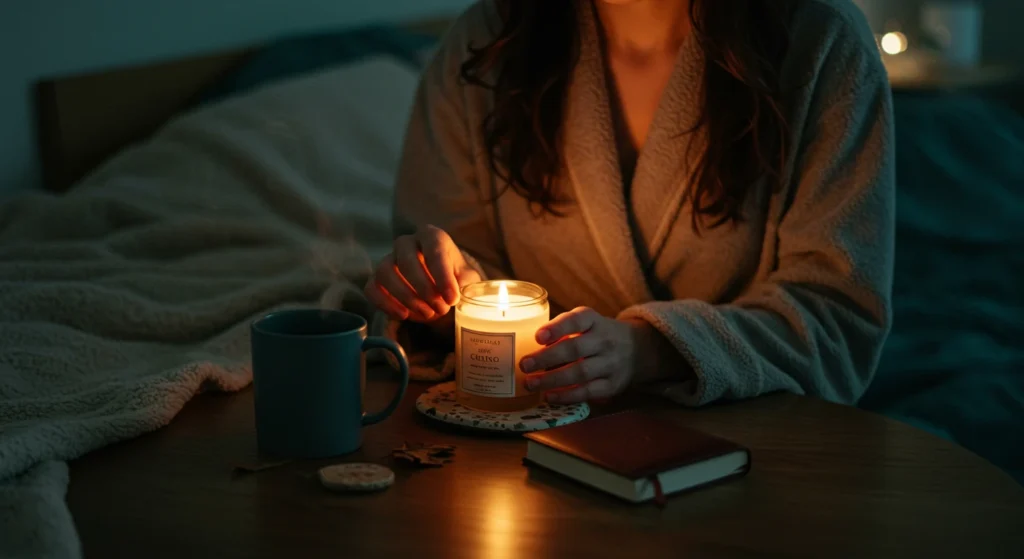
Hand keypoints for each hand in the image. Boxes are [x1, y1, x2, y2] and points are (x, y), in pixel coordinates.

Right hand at [365, 225, 480, 322]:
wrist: (440, 294)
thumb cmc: (455, 282)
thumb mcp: (467, 281)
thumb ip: (466, 284)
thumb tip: (460, 291)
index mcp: (432, 237)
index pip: (434, 248)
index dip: (442, 275)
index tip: (452, 299)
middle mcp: (407, 243)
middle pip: (406, 260)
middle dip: (424, 289)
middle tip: (441, 308)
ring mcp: (388, 260)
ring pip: (385, 272)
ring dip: (406, 297)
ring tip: (427, 314)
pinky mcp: (376, 279)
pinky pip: (371, 288)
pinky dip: (386, 304)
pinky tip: (404, 315)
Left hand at [519, 307, 645, 403]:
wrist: (637, 349)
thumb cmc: (597, 335)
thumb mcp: (586, 323)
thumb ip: (562, 330)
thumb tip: (527, 344)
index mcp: (594, 321)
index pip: (577, 320)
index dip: (557, 328)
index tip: (538, 337)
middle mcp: (605, 340)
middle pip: (575, 349)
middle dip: (547, 358)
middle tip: (524, 365)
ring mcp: (610, 363)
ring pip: (581, 372)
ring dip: (553, 380)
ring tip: (530, 383)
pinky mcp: (612, 384)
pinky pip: (588, 391)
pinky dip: (567, 395)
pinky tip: (549, 396)